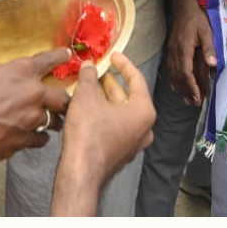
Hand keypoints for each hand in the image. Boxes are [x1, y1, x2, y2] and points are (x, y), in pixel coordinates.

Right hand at [0, 48, 72, 168]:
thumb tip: (16, 78)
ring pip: (55, 120)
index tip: (67, 56)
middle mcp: (32, 92)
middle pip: (63, 97)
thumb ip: (8, 76)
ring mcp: (32, 118)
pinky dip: (38, 137)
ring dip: (52, 121)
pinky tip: (31, 136)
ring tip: (48, 122)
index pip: (49, 60)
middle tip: (62, 102)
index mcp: (21, 71)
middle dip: (64, 100)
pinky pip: (42, 138)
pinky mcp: (27, 139)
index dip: (60, 57)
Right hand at [50, 53, 154, 215]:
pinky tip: (87, 107)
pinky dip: (103, 114)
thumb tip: (88, 65)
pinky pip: (115, 126)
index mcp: (144, 111)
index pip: (136, 79)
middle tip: (97, 70)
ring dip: (105, 98)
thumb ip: (89, 76)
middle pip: (128, 97)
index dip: (123, 64)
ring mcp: (134, 143)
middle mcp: (144, 128)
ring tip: (88, 86)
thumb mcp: (86, 96)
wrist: (81, 172)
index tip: (113, 55)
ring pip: (120, 113)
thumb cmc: (89, 132)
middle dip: (111, 82)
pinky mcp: (120, 153)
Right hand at [167, 2, 214, 106]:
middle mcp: (176, 52)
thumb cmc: (197, 19)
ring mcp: (172, 51)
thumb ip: (209, 49)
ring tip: (186, 99)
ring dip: (180, 87)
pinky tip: (175, 85)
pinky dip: (173, 78)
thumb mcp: (207, 32)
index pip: (187, 73)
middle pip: (179, 76)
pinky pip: (170, 67)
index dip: (192, 87)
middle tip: (193, 103)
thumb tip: (213, 64)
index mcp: (184, 49)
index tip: (198, 97)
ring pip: (174, 73)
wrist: (184, 7)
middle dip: (187, 90)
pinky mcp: (171, 49)